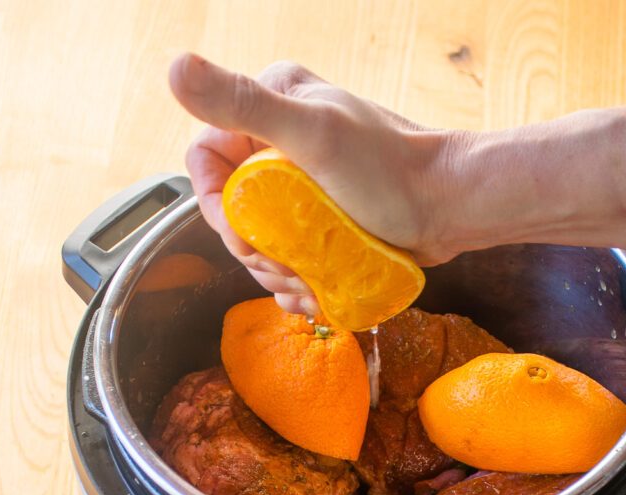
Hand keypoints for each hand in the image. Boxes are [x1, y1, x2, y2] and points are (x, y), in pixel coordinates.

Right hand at [169, 53, 462, 314]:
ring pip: (260, 239)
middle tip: (285, 270)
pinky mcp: (321, 221)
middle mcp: (282, 143)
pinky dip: (294, 283)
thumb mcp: (313, 134)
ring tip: (306, 286)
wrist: (452, 208)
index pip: (208, 160)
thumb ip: (243, 102)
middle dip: (252, 250)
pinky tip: (312, 296)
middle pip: (234, 209)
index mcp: (272, 106)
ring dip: (274, 273)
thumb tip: (174, 68)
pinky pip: (288, 255)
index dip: (216, 207)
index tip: (244, 238)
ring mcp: (303, 186)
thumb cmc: (391, 172)